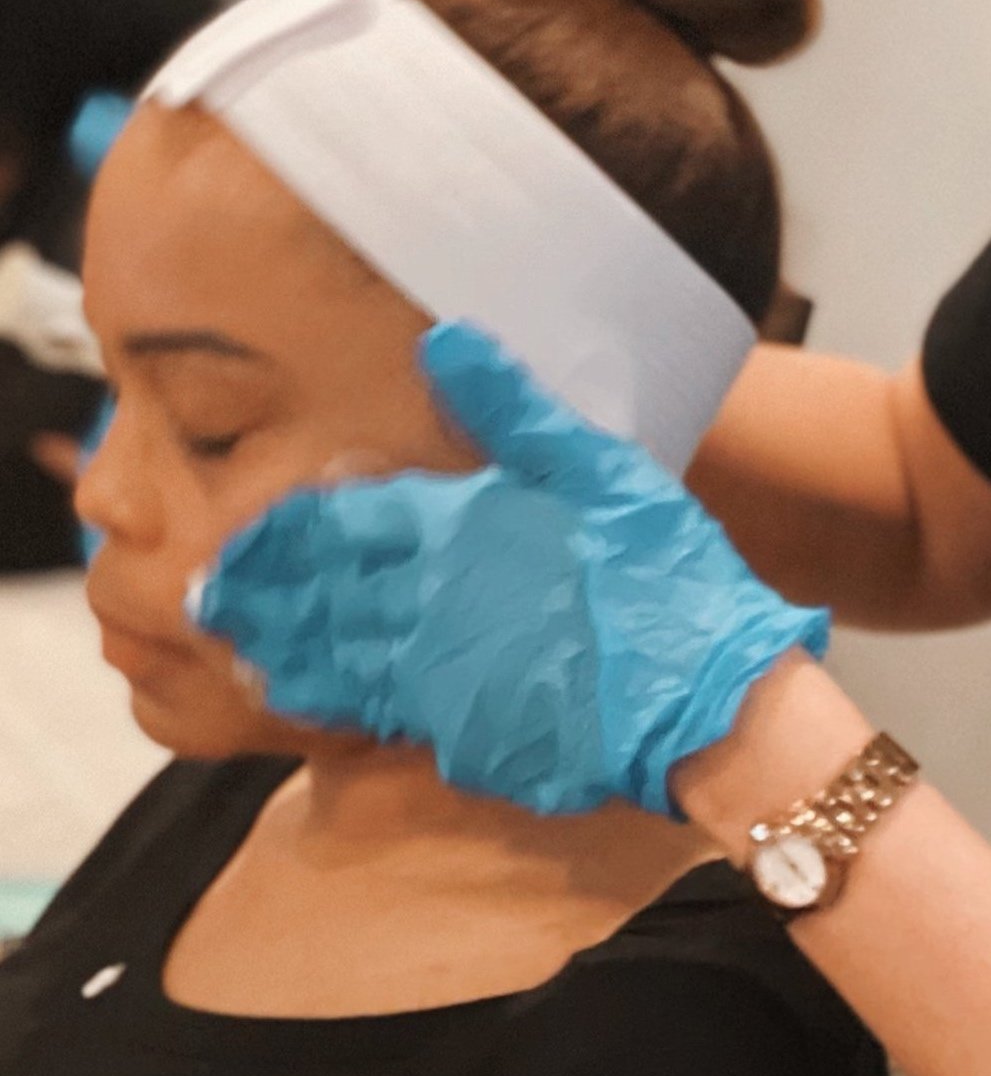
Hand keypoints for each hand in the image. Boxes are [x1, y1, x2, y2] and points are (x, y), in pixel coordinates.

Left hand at [193, 322, 829, 816]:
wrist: (701, 701)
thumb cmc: (660, 574)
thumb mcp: (600, 467)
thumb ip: (512, 408)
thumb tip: (445, 336)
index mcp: (452, 531)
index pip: (334, 522)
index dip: (280, 526)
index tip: (241, 528)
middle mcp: (424, 607)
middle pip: (313, 596)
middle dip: (256, 593)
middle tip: (205, 593)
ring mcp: (435, 682)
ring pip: (328, 663)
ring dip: (276, 651)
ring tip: (237, 648)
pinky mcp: (460, 739)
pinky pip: (373, 719)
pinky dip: (329, 707)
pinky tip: (317, 705)